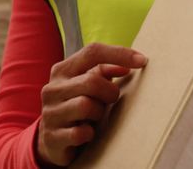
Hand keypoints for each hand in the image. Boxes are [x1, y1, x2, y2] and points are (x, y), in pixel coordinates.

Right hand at [35, 43, 146, 165]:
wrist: (50, 140)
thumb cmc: (75, 107)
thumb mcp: (86, 86)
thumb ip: (103, 72)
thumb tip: (127, 67)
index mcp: (62, 70)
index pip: (92, 52)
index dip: (119, 54)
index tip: (142, 60)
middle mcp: (52, 88)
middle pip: (91, 81)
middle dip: (109, 92)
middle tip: (111, 100)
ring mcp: (50, 112)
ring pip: (86, 106)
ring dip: (98, 113)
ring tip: (95, 117)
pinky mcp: (52, 137)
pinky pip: (80, 133)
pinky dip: (89, 134)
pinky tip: (87, 134)